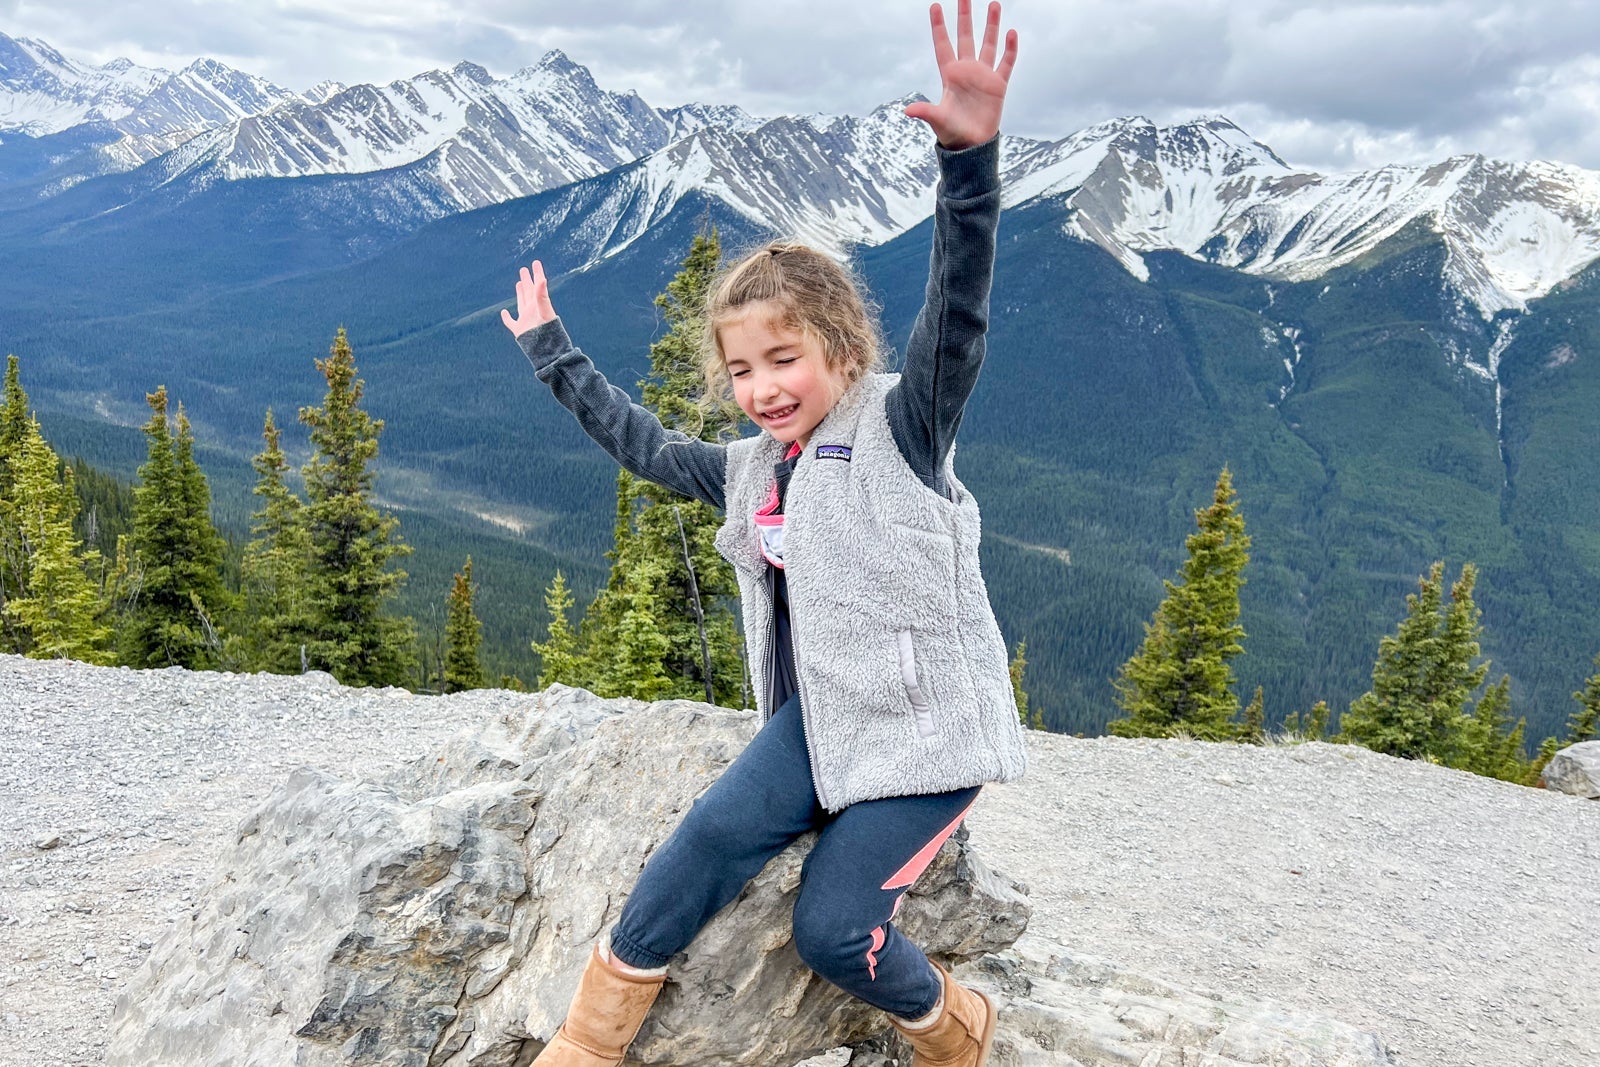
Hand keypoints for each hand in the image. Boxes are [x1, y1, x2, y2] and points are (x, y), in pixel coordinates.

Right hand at [501, 260, 556, 335]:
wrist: (547, 351)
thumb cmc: (549, 332)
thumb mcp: (545, 311)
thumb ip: (542, 296)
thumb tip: (542, 279)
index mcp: (538, 304)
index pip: (538, 285)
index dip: (537, 273)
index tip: (536, 262)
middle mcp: (532, 310)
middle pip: (529, 292)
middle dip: (527, 280)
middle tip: (524, 269)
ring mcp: (526, 320)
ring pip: (521, 302)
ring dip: (520, 293)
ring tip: (519, 283)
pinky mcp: (519, 330)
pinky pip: (511, 322)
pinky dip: (506, 317)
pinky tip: (504, 312)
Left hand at [903, 0, 1017, 150]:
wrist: (972, 145)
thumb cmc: (952, 133)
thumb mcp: (938, 120)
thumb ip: (926, 112)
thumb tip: (907, 111)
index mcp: (949, 75)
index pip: (943, 45)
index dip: (939, 26)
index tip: (934, 5)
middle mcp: (966, 70)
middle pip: (965, 36)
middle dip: (964, 16)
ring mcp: (983, 75)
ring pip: (988, 44)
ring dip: (991, 25)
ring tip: (993, 4)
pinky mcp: (998, 85)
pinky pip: (1006, 63)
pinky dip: (1010, 49)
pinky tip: (1011, 33)